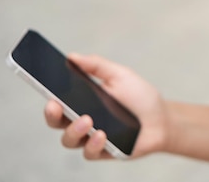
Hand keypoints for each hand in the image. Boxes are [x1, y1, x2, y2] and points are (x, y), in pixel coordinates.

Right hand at [44, 54, 167, 159]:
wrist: (162, 119)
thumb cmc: (140, 96)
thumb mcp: (120, 75)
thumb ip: (97, 66)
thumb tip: (72, 56)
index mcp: (82, 100)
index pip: (58, 100)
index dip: (48, 95)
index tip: (45, 89)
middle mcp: (82, 120)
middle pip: (56, 122)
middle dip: (51, 115)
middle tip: (56, 106)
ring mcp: (91, 137)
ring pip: (69, 140)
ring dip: (74, 130)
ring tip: (87, 120)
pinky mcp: (103, 152)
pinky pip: (89, 152)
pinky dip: (93, 144)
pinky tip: (102, 134)